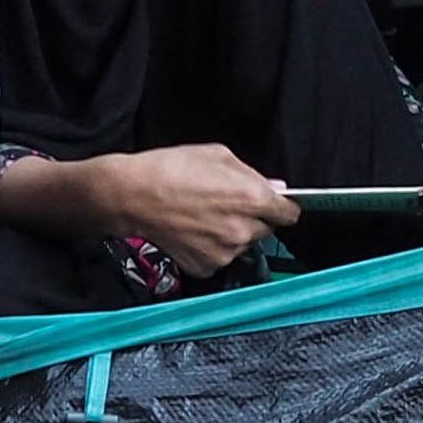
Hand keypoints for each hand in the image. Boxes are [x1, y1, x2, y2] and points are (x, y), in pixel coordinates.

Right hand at [100, 144, 301, 276]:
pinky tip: (193, 231)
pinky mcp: (206, 267)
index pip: (290, 214)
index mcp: (253, 199)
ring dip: (232, 234)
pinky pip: (220, 257)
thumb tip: (275, 188)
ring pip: (242, 245)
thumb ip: (252, 174)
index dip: (283, 208)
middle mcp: (244, 230)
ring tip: (204, 216)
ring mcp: (225, 253)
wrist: (132, 196)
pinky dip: (212, 248)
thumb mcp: (218, 155)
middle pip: (266, 230)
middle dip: (253, 218)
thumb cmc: (172, 169)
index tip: (276, 206)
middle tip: (226, 205)